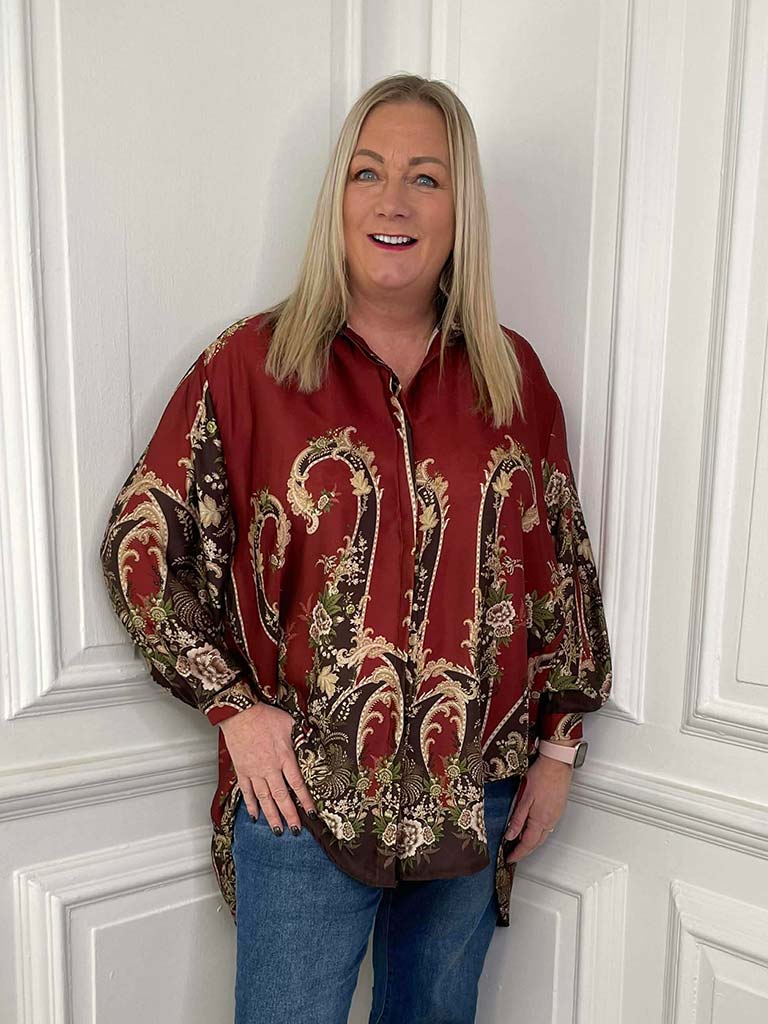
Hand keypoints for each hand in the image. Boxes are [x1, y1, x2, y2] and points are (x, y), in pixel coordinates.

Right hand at [220, 703, 318, 834]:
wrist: (240, 713)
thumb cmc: (264, 715)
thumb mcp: (289, 723)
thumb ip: (300, 735)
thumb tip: (311, 738)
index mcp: (284, 757)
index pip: (297, 784)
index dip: (305, 801)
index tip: (312, 813)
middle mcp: (270, 768)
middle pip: (282, 797)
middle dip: (290, 816)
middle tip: (295, 831)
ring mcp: (254, 772)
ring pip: (264, 799)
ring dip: (272, 816)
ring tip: (278, 830)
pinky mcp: (242, 771)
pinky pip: (247, 792)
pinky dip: (251, 806)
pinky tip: (255, 816)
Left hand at [502, 753, 573, 863]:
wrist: (557, 763)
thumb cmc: (542, 776)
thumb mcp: (524, 797)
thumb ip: (517, 818)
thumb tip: (510, 835)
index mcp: (541, 820)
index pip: (527, 843)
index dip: (518, 853)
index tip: (510, 858)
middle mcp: (550, 821)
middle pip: (536, 842)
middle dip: (524, 850)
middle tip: (513, 853)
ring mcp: (556, 815)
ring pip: (543, 835)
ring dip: (531, 842)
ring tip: (519, 843)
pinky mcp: (558, 809)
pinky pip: (547, 827)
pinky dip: (538, 832)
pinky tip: (532, 828)